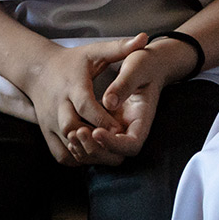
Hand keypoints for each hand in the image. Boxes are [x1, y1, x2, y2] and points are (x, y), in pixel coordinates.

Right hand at [19, 34, 146, 165]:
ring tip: (108, 154)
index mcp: (73, 85)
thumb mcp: (95, 52)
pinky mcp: (47, 133)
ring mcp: (50, 122)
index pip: (84, 105)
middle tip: (116, 145)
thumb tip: (145, 37)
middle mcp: (58, 105)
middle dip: (92, 139)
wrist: (39, 70)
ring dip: (86, 153)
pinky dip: (76, 159)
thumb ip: (120, 47)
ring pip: (65, 145)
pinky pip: (60, 154)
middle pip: (71, 127)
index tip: (119, 128)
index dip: (101, 118)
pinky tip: (94, 157)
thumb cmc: (73, 62)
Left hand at [72, 38, 192, 159]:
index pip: (132, 145)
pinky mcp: (107, 127)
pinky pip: (94, 146)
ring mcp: (119, 130)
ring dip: (86, 150)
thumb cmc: (144, 62)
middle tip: (78, 133)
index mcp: (142, 117)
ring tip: (72, 134)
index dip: (114, 143)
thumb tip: (108, 102)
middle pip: (116, 157)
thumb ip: (124, 83)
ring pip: (103, 155)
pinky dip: (82, 145)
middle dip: (96, 150)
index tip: (96, 130)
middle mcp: (131, 129)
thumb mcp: (137, 66)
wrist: (147, 63)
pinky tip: (70, 132)